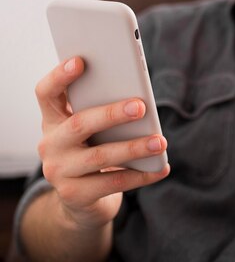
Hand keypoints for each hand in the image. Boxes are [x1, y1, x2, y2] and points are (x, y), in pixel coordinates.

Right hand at [34, 57, 169, 229]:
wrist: (81, 201)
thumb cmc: (94, 151)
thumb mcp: (93, 131)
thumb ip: (103, 113)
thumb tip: (138, 101)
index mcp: (53, 120)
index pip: (46, 93)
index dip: (60, 76)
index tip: (81, 61)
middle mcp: (50, 144)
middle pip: (79, 124)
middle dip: (112, 114)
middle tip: (141, 106)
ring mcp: (59, 171)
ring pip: (100, 156)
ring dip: (134, 148)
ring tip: (160, 141)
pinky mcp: (75, 195)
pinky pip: (113, 183)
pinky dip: (141, 175)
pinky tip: (162, 168)